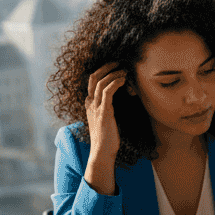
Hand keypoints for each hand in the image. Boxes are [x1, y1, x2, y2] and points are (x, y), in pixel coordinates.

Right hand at [84, 62, 126, 194]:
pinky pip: (107, 91)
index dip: (103, 71)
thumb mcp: (107, 120)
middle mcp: (90, 103)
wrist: (102, 152)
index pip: (92, 81)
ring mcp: (96, 107)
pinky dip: (115, 82)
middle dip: (106, 67)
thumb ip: (109, 109)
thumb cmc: (107, 138)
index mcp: (90, 104)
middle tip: (119, 62)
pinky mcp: (103, 112)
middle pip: (94, 77)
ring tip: (125, 70)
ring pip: (101, 82)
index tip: (115, 66)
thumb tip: (121, 100)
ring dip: (114, 73)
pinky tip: (123, 79)